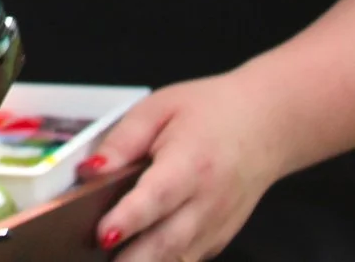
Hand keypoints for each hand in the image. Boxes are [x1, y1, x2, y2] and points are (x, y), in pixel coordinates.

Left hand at [74, 73, 291, 259]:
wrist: (266, 125)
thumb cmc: (210, 112)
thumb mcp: (159, 108)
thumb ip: (122, 141)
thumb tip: (88, 170)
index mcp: (191, 163)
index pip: (157, 198)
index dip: (128, 219)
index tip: (102, 234)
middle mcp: (207, 202)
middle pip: (166, 243)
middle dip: (130, 259)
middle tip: (98, 255)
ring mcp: (216, 227)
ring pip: (177, 261)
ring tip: (111, 259)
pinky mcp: (217, 240)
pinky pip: (185, 260)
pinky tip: (135, 255)